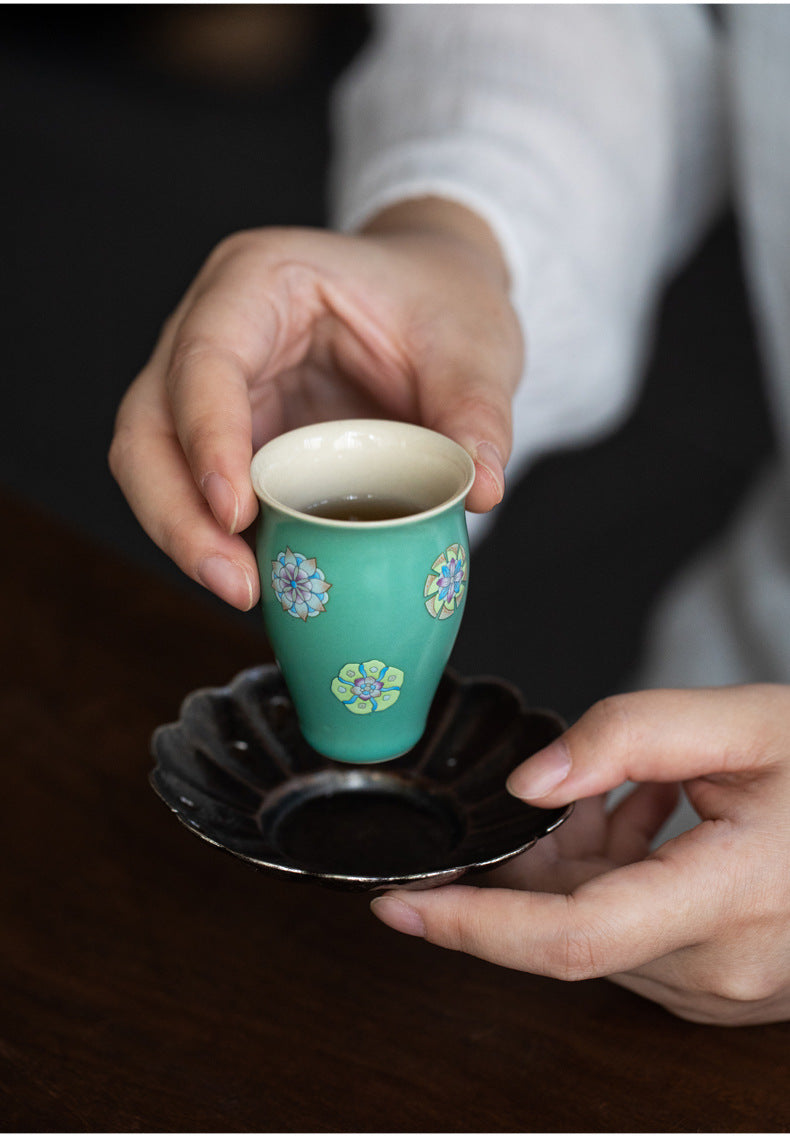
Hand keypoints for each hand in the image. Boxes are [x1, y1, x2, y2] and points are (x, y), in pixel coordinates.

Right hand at [109, 199, 521, 608]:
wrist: (434, 301)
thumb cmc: (440, 300)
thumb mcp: (475, 345)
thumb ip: (478, 412)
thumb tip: (479, 491)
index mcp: (261, 280)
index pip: (206, 357)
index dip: (207, 435)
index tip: (236, 511)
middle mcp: (215, 328)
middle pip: (149, 423)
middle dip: (176, 511)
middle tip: (235, 581)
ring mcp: (213, 386)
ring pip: (153, 463)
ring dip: (185, 535)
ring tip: (244, 592)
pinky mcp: (230, 435)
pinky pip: (196, 491)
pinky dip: (216, 539)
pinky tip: (257, 581)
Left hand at [371, 686, 789, 1025]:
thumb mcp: (745, 722)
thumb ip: (631, 736)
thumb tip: (532, 783)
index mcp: (736, 899)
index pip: (573, 937)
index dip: (473, 926)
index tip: (399, 905)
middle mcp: (728, 970)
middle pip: (576, 927)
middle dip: (544, 859)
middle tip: (592, 789)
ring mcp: (731, 994)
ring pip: (602, 934)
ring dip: (588, 863)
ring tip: (644, 795)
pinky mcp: (729, 993)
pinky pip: (638, 943)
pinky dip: (620, 881)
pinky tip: (658, 825)